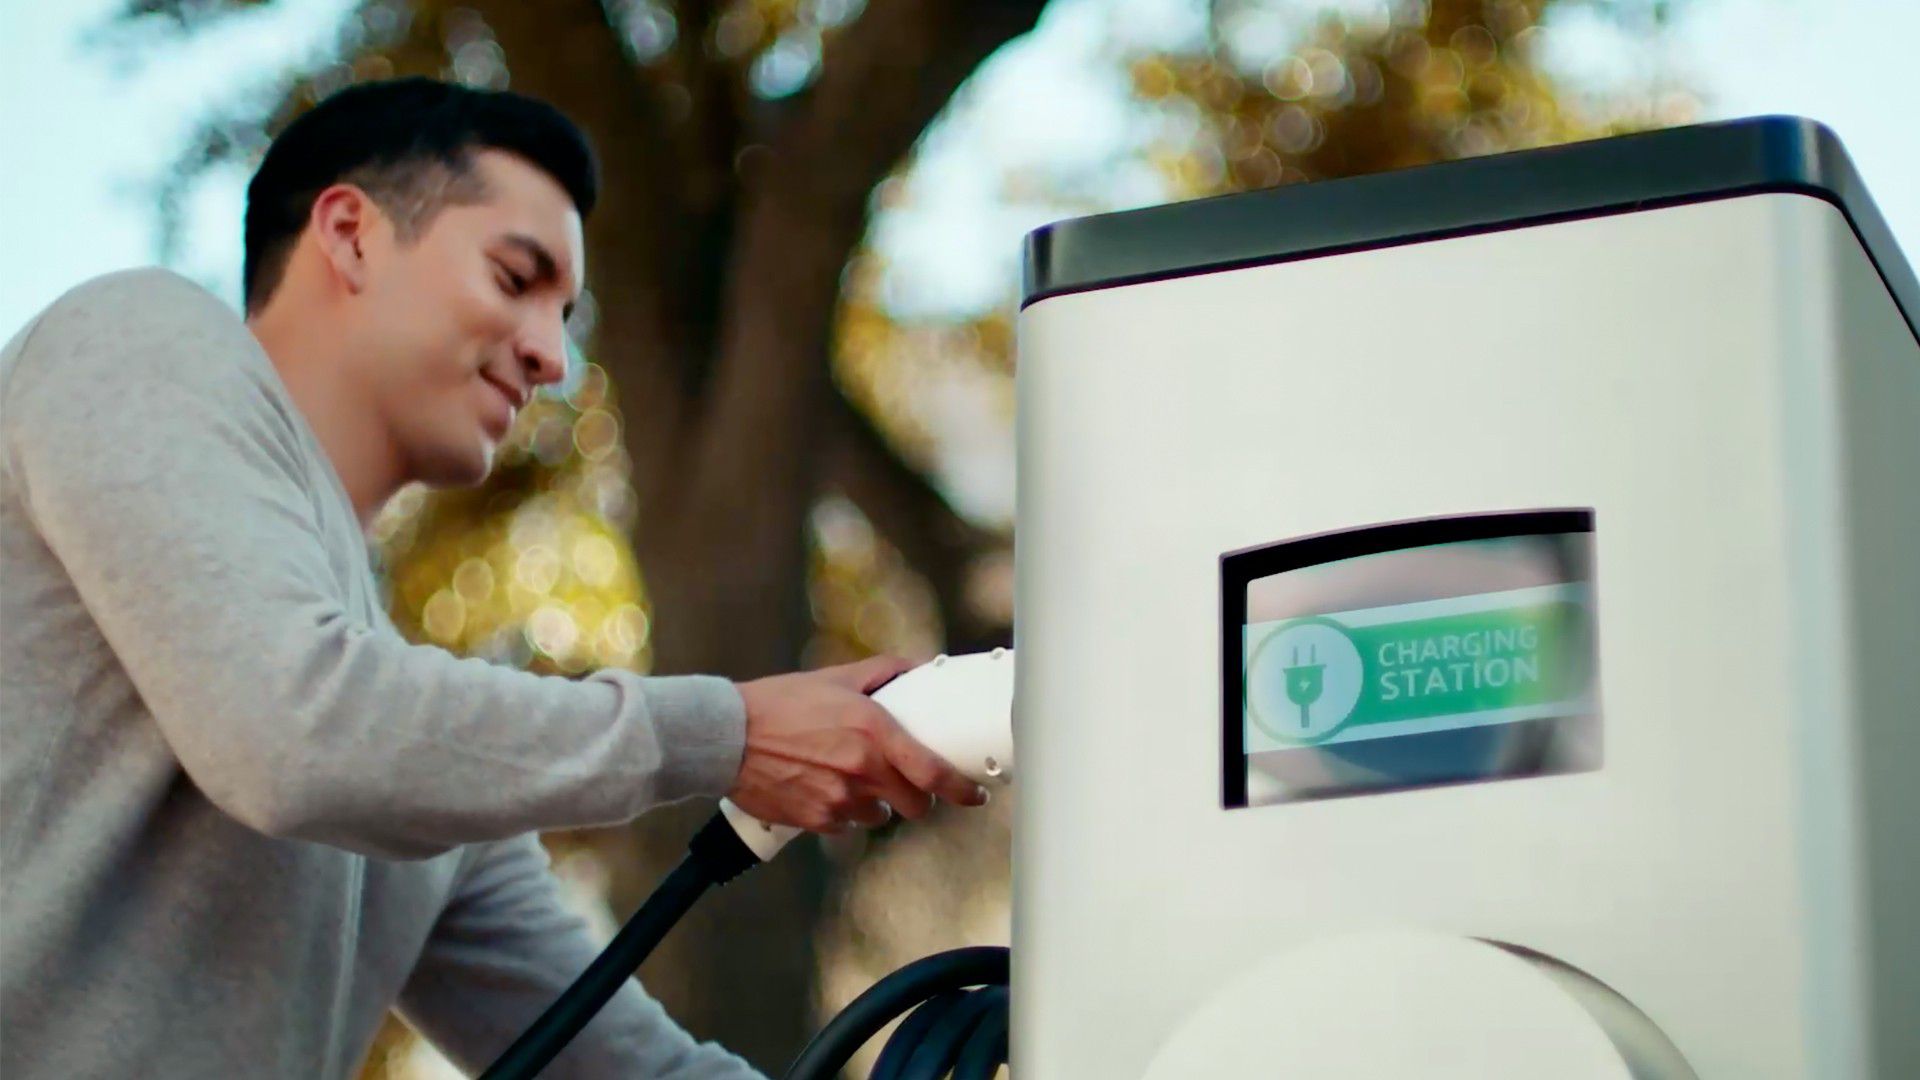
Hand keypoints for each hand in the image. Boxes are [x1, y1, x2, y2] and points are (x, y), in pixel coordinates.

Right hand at [728, 655, 989, 833]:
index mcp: (873, 731)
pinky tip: (823, 788)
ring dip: (875, 802)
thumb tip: (915, 667)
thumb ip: (881, 672)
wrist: (727, 736)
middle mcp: (862, 769)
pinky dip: (843, 812)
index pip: (933, 772)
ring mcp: (840, 799)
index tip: (974, 795)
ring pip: (880, 815)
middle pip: (914, 805)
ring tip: (849, 777)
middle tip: (906, 783)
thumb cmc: (778, 704)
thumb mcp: (834, 678)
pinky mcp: (817, 820)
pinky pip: (846, 825)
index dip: (961, 790)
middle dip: (916, 797)